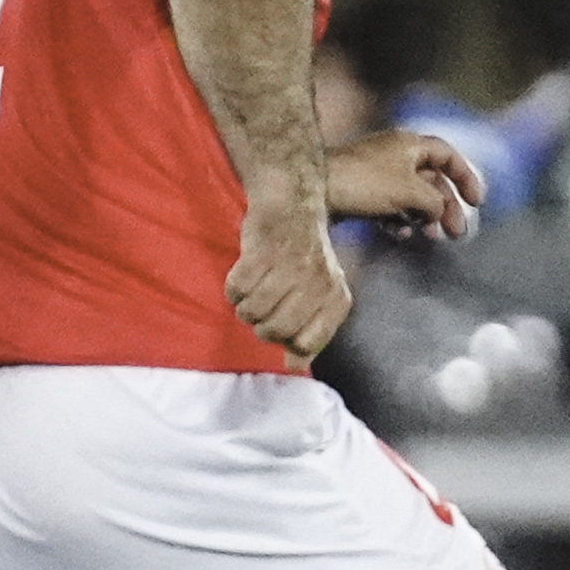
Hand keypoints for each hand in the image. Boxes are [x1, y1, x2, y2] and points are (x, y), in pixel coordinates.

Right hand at [225, 192, 351, 357]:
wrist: (291, 204)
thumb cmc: (303, 257)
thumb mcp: (318, 295)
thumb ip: (310, 333)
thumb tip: (293, 366)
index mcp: (336, 297)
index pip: (307, 343)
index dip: (287, 339)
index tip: (282, 322)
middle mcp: (318, 282)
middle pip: (275, 330)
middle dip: (261, 326)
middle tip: (262, 309)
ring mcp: (291, 266)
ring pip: (252, 312)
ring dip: (244, 307)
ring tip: (252, 293)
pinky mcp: (262, 251)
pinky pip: (236, 289)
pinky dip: (233, 289)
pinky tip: (242, 278)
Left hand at [325, 127, 484, 238]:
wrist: (314, 190)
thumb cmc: (364, 182)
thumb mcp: (410, 190)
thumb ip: (434, 201)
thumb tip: (438, 212)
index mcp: (409, 144)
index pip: (448, 155)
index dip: (466, 177)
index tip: (477, 202)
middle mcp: (395, 155)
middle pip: (432, 180)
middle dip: (446, 206)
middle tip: (457, 233)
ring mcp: (377, 174)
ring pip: (411, 196)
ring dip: (424, 216)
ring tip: (430, 236)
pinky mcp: (362, 193)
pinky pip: (390, 207)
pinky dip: (398, 220)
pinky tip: (398, 233)